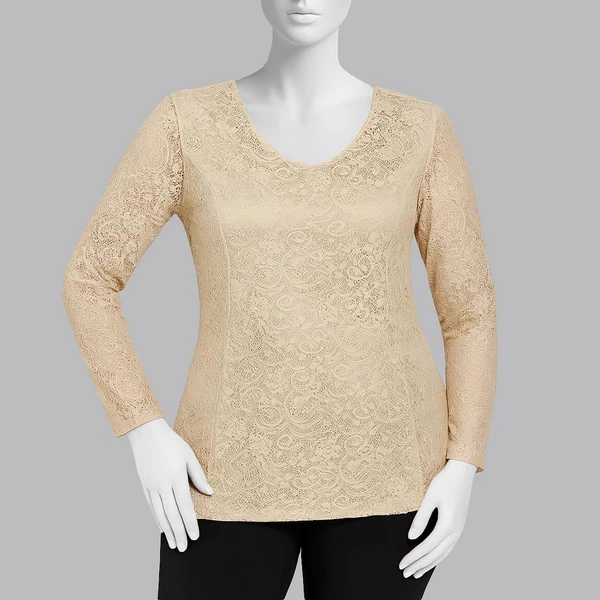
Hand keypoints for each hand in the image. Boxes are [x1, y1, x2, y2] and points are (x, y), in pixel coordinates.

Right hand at [126, 418, 213, 551]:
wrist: (147, 434)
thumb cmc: (171, 443)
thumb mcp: (189, 456)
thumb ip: (198, 476)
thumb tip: (209, 492)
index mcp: (176, 478)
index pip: (185, 506)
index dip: (190, 523)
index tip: (195, 536)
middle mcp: (162, 486)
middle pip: (172, 515)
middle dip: (179, 533)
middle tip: (184, 548)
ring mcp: (152, 487)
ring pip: (160, 514)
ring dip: (167, 531)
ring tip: (173, 544)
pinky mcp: (144, 486)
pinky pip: (152, 507)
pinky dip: (158, 520)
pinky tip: (162, 528)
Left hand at [398, 459, 476, 577]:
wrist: (462, 472)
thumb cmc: (445, 482)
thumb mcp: (430, 497)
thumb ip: (421, 518)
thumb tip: (411, 537)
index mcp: (447, 525)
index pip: (427, 547)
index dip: (414, 557)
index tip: (402, 564)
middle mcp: (455, 531)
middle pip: (435, 555)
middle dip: (419, 565)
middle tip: (405, 573)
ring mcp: (459, 530)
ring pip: (443, 554)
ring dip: (429, 564)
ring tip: (417, 572)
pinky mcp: (459, 526)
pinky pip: (448, 548)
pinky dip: (438, 557)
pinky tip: (432, 559)